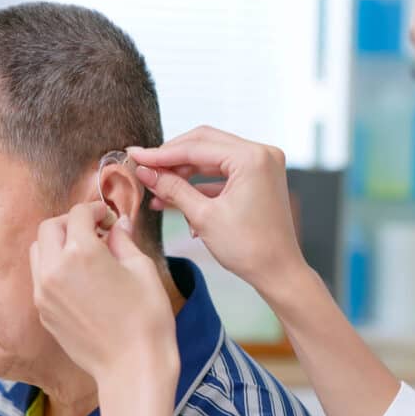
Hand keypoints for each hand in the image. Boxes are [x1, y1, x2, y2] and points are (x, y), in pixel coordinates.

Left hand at [29, 201, 179, 384]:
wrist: (132, 367)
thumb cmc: (146, 318)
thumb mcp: (142, 269)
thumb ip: (124, 241)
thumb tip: (118, 226)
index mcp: (81, 252)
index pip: (78, 214)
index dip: (96, 211)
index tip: (108, 218)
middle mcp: (54, 269)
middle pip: (49, 228)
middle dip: (70, 222)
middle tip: (94, 230)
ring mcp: (44, 293)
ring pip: (38, 251)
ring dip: (57, 244)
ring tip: (84, 254)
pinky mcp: (44, 312)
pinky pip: (40, 278)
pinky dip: (54, 268)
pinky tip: (79, 279)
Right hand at [129, 126, 307, 294]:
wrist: (278, 272)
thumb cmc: (249, 248)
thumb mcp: (203, 217)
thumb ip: (173, 189)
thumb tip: (145, 172)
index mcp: (252, 157)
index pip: (197, 147)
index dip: (161, 154)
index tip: (136, 156)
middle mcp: (261, 153)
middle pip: (205, 143)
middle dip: (172, 157)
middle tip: (144, 167)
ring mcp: (262, 164)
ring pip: (212, 157)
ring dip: (184, 171)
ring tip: (156, 187)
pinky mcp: (259, 177)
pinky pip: (223, 172)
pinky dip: (200, 182)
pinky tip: (175, 197)